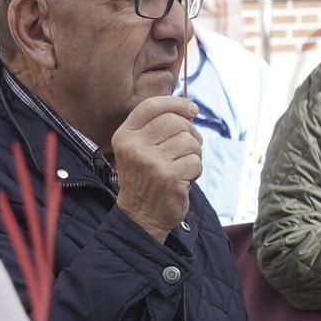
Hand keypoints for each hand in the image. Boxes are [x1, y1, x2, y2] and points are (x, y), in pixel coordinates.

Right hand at [113, 95, 201, 241]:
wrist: (141, 217)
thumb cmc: (146, 178)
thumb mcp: (139, 149)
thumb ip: (156, 127)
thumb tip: (190, 108)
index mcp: (124, 136)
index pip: (152, 106)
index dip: (176, 103)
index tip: (193, 109)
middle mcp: (134, 147)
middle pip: (175, 122)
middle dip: (190, 133)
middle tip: (189, 147)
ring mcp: (151, 162)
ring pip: (189, 141)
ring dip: (194, 153)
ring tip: (183, 166)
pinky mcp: (168, 177)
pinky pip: (195, 161)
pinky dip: (196, 170)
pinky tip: (184, 179)